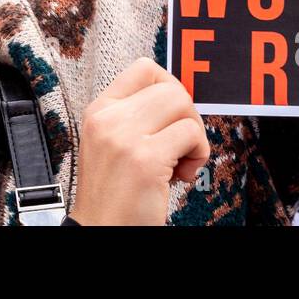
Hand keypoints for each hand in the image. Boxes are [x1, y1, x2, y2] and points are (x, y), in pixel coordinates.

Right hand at [69, 58, 209, 225]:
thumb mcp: (112, 142)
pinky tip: (182, 174)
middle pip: (170, 87)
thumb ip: (137, 116)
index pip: (144, 69)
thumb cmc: (113, 193)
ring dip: (194, 135)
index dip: (170, 88)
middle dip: (187, 115)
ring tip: (180, 161)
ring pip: (182, 105)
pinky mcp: (145, 159)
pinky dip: (198, 154)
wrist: (99, 230)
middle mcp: (108, 118)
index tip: (172, 116)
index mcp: (100, 110)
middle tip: (181, 144)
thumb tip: (178, 99)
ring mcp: (125, 137)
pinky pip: (191, 135)